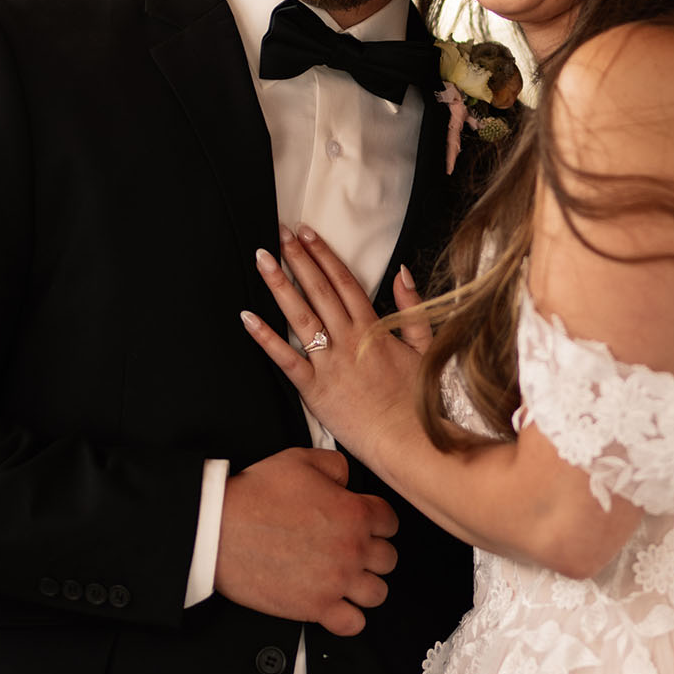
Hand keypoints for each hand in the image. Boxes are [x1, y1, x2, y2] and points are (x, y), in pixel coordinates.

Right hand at [212, 447, 398, 636]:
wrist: (219, 529)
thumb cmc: (254, 495)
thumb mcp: (299, 459)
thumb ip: (335, 465)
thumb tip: (346, 479)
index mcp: (354, 513)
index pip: (391, 522)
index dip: (377, 521)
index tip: (364, 525)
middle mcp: (352, 550)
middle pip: (388, 559)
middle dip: (373, 553)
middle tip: (351, 550)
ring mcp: (336, 582)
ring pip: (377, 593)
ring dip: (364, 586)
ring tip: (346, 579)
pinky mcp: (315, 608)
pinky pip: (353, 624)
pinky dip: (349, 618)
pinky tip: (335, 605)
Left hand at [241, 226, 428, 461]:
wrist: (407, 440)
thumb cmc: (417, 399)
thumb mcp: (425, 346)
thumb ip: (411, 307)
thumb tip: (402, 271)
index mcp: (373, 328)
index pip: (344, 281)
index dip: (324, 254)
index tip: (308, 233)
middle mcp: (348, 340)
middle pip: (318, 290)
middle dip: (298, 258)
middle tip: (279, 233)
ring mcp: (329, 363)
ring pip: (299, 316)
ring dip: (279, 285)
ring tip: (262, 260)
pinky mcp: (314, 389)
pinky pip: (285, 359)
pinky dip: (265, 337)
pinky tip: (247, 317)